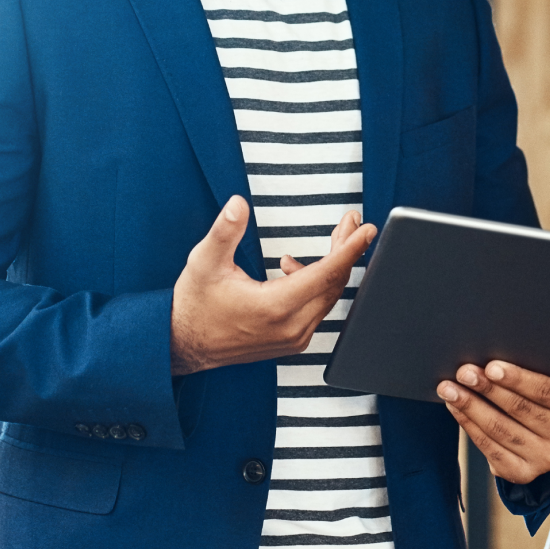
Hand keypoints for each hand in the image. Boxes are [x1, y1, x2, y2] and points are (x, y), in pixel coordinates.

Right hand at [170, 196, 374, 373]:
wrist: (183, 344)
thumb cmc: (194, 304)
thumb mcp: (203, 261)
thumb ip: (225, 231)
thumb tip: (238, 204)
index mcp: (274, 307)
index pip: (326, 274)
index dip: (350, 248)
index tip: (366, 229)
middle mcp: (291, 327)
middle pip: (334, 282)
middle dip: (346, 248)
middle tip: (350, 221)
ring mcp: (294, 338)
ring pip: (329, 295)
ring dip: (333, 265)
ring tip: (333, 236)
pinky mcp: (292, 341)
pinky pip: (318, 308)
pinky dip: (317, 283)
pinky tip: (293, 268)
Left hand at [437, 349, 549, 484]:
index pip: (546, 391)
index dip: (517, 378)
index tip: (491, 366)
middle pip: (520, 410)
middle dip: (487, 389)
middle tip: (463, 372)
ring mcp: (546, 460)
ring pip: (501, 430)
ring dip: (471, 407)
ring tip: (450, 388)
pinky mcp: (523, 474)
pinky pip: (491, 448)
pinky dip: (470, 426)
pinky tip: (456, 408)